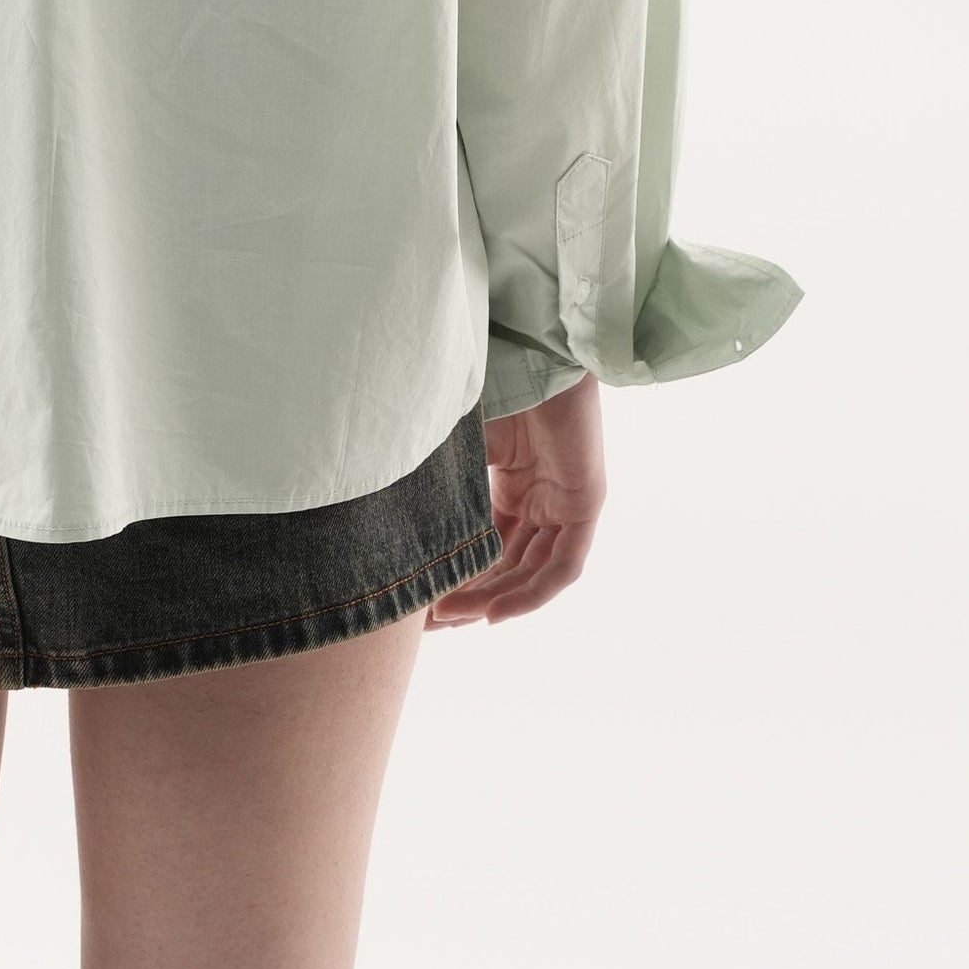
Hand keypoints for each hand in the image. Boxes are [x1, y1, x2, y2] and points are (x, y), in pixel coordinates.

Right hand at [428, 369, 605, 627]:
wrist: (531, 348)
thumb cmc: (491, 382)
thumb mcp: (456, 445)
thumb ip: (437, 484)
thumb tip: (382, 519)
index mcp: (512, 482)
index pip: (488, 545)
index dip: (458, 575)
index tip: (420, 602)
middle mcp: (541, 498)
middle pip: (508, 566)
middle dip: (470, 596)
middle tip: (430, 620)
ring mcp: (565, 503)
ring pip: (531, 572)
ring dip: (493, 599)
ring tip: (450, 616)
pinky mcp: (586, 504)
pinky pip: (562, 567)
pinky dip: (530, 594)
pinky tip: (493, 613)